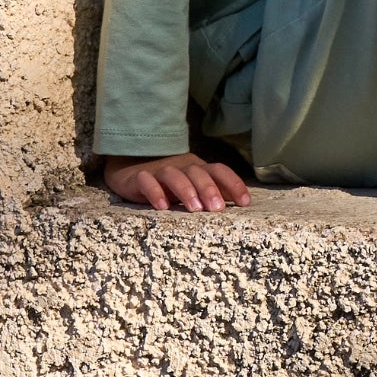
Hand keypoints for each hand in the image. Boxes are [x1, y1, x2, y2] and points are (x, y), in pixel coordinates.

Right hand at [103, 152, 251, 210]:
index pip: (219, 170)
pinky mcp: (139, 178)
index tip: (245, 202)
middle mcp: (181, 167)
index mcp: (198, 168)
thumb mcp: (193, 186)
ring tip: (194, 209)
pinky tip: (162, 206)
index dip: (234, 183)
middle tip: (218, 208)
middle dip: (210, 189)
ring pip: (174, 175)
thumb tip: (243, 202)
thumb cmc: (168, 183)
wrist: (130, 170)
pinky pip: (147, 181)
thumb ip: (214, 191)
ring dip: (186, 191)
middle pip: (198, 173)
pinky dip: (155, 192)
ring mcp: (160, 171)